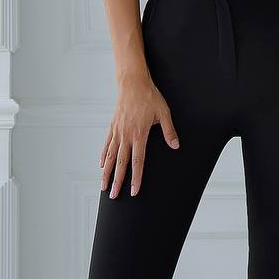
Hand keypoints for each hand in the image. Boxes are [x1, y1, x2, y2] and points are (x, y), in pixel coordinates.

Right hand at [101, 73, 179, 197]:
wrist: (133, 82)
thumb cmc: (150, 97)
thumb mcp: (164, 112)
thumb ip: (169, 131)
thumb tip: (176, 146)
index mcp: (139, 134)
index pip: (137, 161)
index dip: (136, 178)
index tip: (134, 191)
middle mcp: (126, 135)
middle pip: (121, 163)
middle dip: (117, 181)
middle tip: (113, 196)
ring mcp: (117, 131)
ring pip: (110, 156)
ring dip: (107, 173)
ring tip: (103, 186)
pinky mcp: (113, 126)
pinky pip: (107, 144)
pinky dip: (104, 156)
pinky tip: (102, 165)